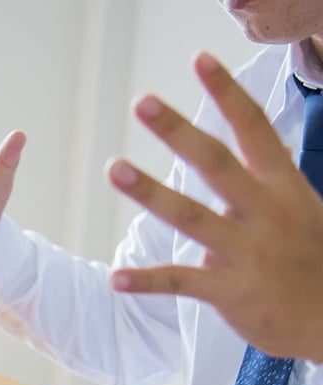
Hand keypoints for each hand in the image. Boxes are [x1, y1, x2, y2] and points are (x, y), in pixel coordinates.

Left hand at [107, 52, 322, 361]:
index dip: (227, 94)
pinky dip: (146, 281)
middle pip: (215, 162)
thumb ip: (277, 180)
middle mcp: (263, 213)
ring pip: (190, 215)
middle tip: (143, 103)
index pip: (254, 130)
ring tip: (114, 167)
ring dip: (149, 190)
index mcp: (283, 188)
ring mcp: (245, 251)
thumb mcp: (306, 210)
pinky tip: (115, 279)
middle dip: (178, 130)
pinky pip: (180, 282)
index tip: (199, 61)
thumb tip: (267, 148)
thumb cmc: (315, 260)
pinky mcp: (228, 290)